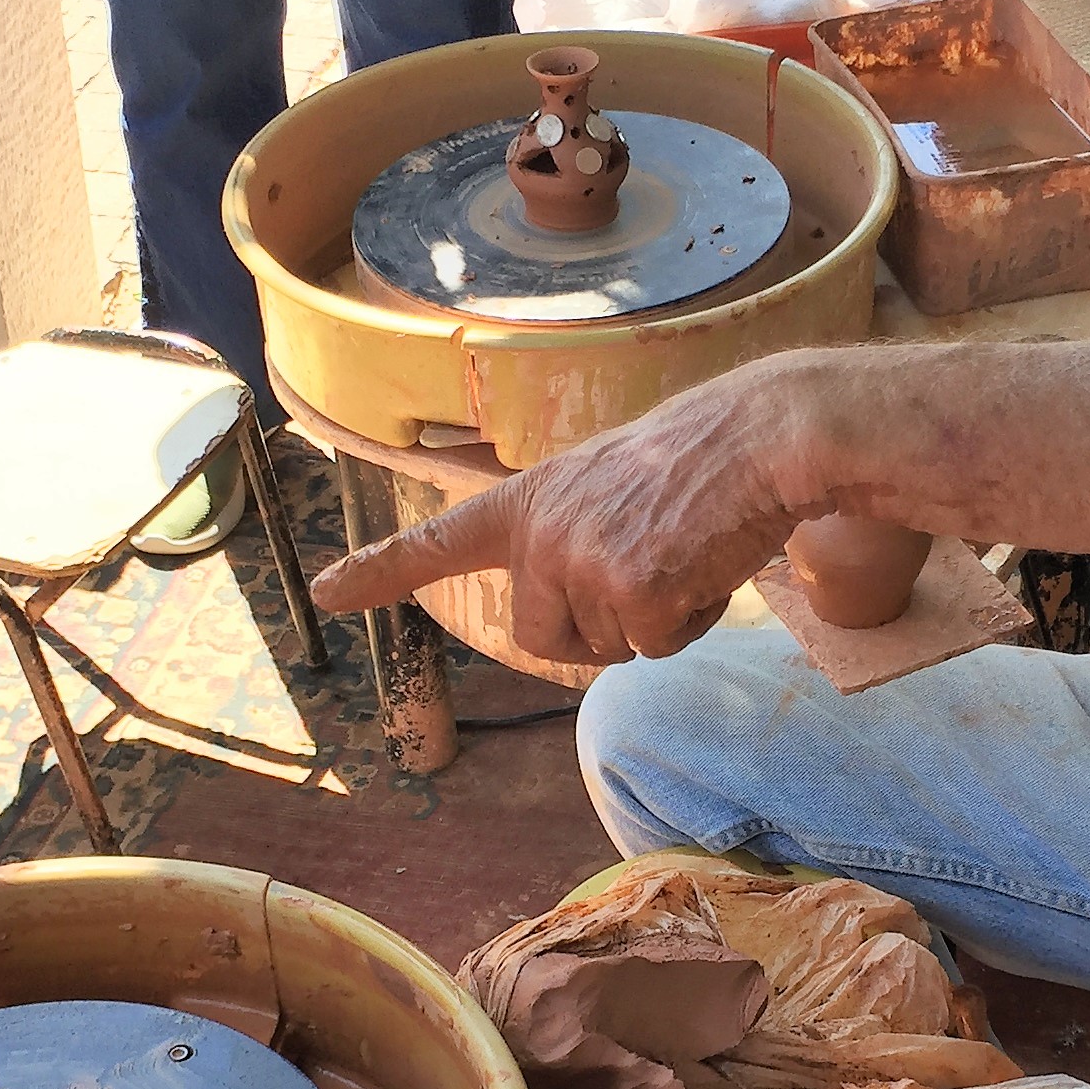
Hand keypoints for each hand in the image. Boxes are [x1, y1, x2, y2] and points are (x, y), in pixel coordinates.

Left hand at [311, 364, 829, 663]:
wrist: (763, 438)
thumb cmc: (699, 463)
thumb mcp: (606, 489)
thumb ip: (568, 543)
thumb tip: (575, 620)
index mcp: (528, 502)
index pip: (439, 541)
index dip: (381, 571)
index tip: (325, 590)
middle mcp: (539, 534)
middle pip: (542, 639)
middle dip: (597, 628)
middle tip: (647, 569)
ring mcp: (580, 564)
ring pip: (607, 650)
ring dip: (653, 619)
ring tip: (684, 551)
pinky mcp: (630, 593)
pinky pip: (654, 648)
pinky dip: (688, 622)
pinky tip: (704, 565)